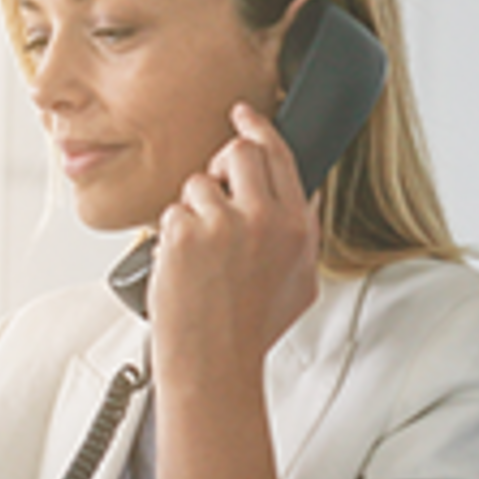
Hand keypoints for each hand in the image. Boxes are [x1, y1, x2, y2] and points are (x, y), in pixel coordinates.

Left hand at [148, 101, 321, 385]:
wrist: (215, 363)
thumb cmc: (252, 329)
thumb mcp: (300, 281)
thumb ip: (303, 233)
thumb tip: (307, 198)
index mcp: (296, 227)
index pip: (279, 156)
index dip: (259, 130)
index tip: (244, 115)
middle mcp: (266, 220)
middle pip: (239, 152)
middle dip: (222, 166)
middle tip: (215, 195)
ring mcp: (225, 225)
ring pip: (199, 184)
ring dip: (193, 213)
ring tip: (201, 257)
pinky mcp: (186, 233)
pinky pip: (172, 213)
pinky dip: (171, 238)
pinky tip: (184, 268)